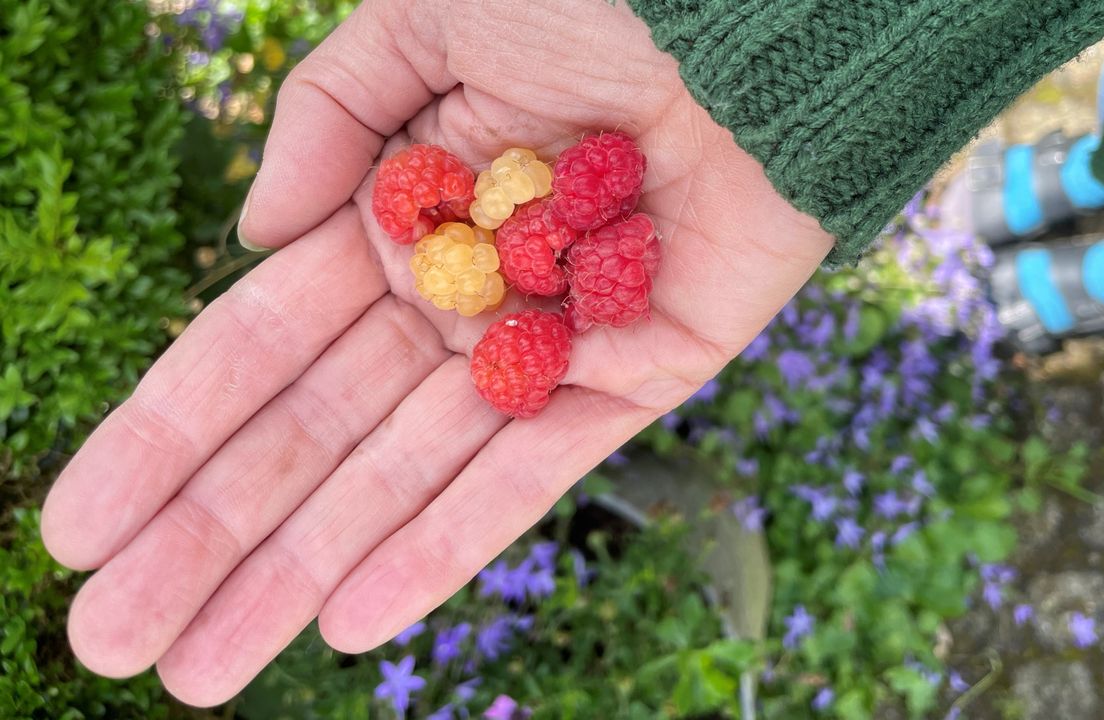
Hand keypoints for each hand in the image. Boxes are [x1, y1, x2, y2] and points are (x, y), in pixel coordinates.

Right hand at [41, 0, 831, 705]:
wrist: (753, 20)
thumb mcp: (425, 16)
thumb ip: (329, 122)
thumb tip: (253, 241)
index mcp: (398, 220)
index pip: (259, 348)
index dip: (167, 437)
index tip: (78, 525)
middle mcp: (458, 298)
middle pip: (313, 437)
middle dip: (209, 538)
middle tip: (110, 643)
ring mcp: (541, 349)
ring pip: (399, 478)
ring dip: (299, 571)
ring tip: (196, 670)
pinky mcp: (633, 381)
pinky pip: (527, 478)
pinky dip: (440, 546)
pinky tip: (346, 621)